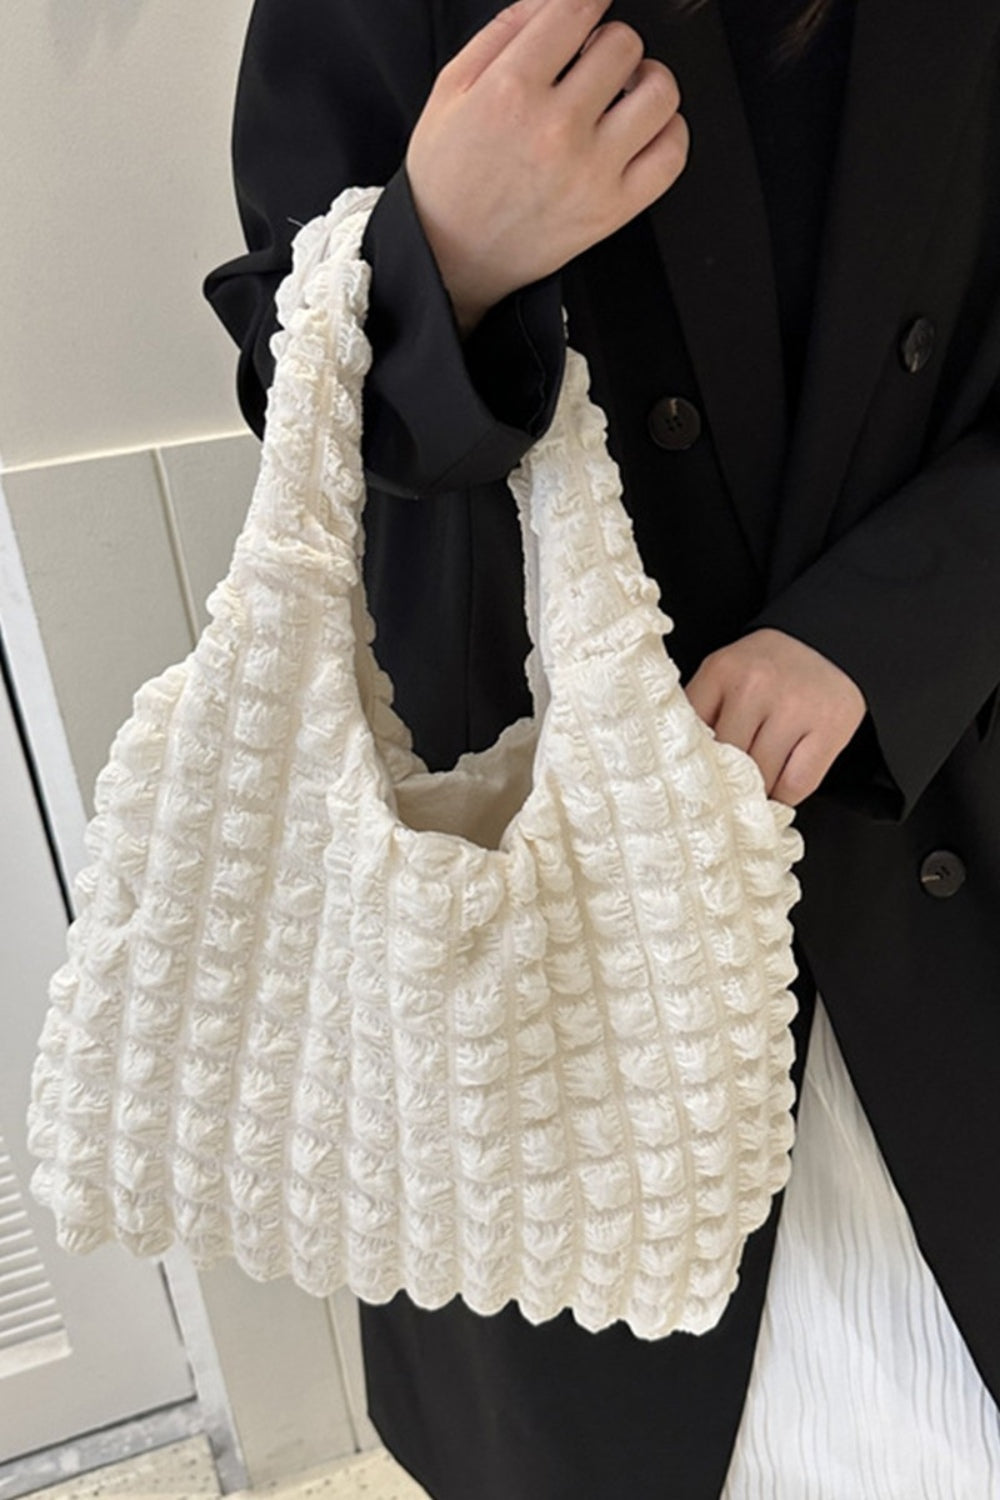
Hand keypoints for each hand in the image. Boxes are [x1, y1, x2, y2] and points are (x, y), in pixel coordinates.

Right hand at [405, 0, 688, 333]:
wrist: (449, 258)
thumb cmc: (448, 179)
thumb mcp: (451, 89)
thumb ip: (504, 31)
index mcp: (511, 91)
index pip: (578, 8)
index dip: (588, 1)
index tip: (587, 9)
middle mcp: (556, 129)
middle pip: (624, 44)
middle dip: (609, 42)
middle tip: (593, 61)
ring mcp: (590, 172)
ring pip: (660, 92)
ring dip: (647, 80)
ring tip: (625, 91)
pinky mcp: (612, 209)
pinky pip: (672, 153)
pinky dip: (669, 130)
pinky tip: (643, 129)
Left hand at [683, 628, 867, 806]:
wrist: (824, 643)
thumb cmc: (767, 668)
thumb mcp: (723, 674)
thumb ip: (701, 712)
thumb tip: (684, 765)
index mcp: (722, 671)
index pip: (692, 735)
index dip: (694, 763)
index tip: (695, 780)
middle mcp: (757, 687)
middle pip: (729, 760)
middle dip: (728, 779)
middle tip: (728, 788)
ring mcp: (796, 708)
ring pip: (763, 777)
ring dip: (757, 790)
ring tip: (755, 785)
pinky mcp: (830, 729)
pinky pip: (796, 785)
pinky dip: (785, 796)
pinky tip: (780, 787)